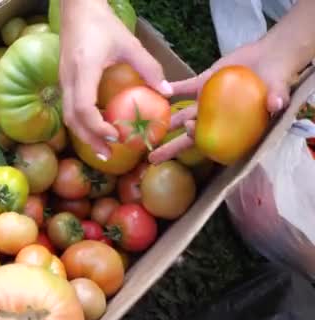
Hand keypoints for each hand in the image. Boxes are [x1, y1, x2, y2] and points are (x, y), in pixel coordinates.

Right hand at [59, 0, 171, 160]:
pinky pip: (69, 108)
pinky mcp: (64, 80)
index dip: (97, 127)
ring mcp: (63, 80)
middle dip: (89, 139)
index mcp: (83, 69)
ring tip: (102, 148)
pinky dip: (81, 123)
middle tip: (108, 154)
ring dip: (83, 134)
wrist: (77, 9)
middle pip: (72, 119)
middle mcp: (68, 78)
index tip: (116, 135)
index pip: (83, 107)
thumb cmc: (102, 24)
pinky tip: (96, 129)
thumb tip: (166, 92)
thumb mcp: (129, 43)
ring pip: (68, 116)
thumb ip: (148, 67)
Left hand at [148, 38, 297, 163]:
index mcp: (232, 127)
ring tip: (145, 128)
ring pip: (181, 115)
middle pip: (190, 136)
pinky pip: (184, 88)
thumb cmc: (277, 79)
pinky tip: (156, 91)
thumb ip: (277, 97)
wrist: (270, 57)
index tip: (191, 127)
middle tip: (151, 158)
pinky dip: (171, 89)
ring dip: (165, 121)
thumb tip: (277, 103)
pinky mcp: (202, 84)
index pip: (212, 139)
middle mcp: (216, 119)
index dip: (198, 137)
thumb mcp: (280, 88)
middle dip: (170, 147)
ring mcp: (206, 103)